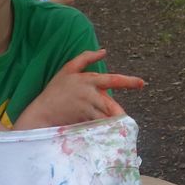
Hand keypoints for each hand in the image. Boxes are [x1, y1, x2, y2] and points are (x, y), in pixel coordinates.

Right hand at [14, 49, 144, 129]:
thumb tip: (104, 51)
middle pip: (112, 104)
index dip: (128, 81)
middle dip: (121, 112)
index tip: (142, 83)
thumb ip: (86, 57)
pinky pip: (99, 125)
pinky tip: (111, 133)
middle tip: (129, 119)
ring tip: (125, 128)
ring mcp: (87, 109)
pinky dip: (105, 128)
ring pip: (107, 116)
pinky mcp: (83, 121)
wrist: (42, 112)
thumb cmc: (55, 90)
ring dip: (116, 122)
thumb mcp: (68, 69)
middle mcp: (90, 95)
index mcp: (89, 80)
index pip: (113, 79)